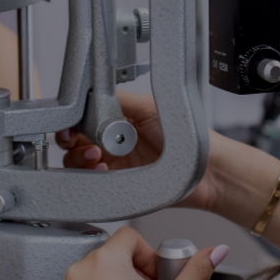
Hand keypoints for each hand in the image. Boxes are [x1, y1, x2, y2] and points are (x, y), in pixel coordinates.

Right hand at [55, 91, 218, 211]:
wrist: (207, 170)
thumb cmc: (188, 136)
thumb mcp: (149, 107)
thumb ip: (118, 100)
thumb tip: (91, 95)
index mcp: (120, 118)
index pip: (84, 119)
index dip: (74, 123)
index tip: (73, 127)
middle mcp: (114, 141)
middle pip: (76, 141)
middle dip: (72, 143)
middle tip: (83, 144)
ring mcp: (117, 164)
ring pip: (79, 163)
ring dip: (81, 160)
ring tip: (97, 158)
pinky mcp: (121, 184)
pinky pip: (94, 183)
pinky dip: (92, 178)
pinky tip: (104, 171)